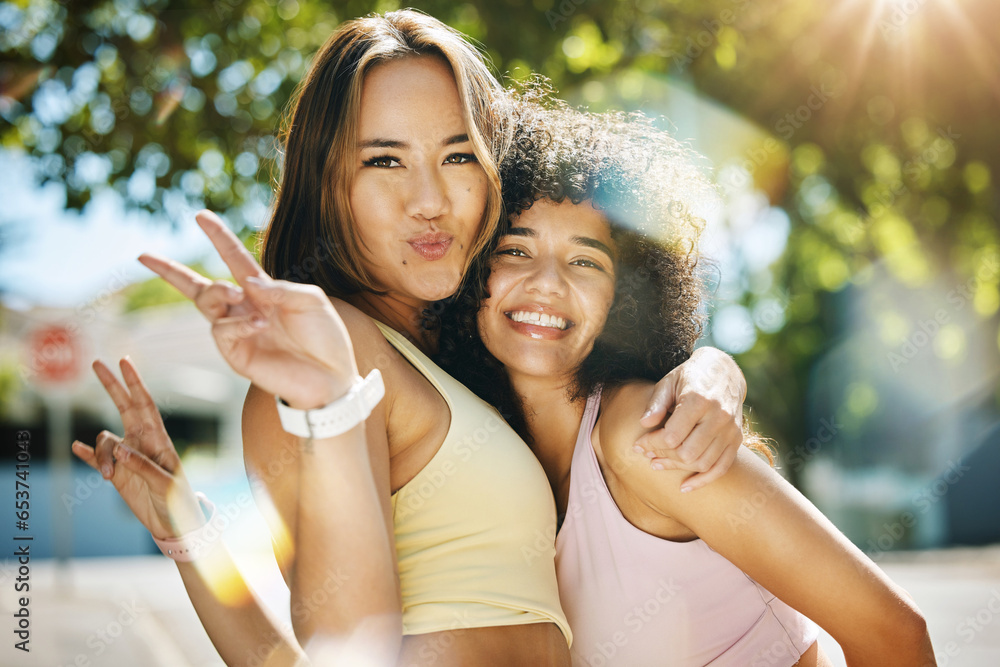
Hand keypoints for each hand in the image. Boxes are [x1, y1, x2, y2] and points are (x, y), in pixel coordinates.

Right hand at [71, 358, 205, 539]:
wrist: (174, 524)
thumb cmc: (179, 502)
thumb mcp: (166, 484)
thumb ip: (144, 466)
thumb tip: (120, 449)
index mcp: (158, 439)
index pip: (145, 404)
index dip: (135, 383)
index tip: (124, 361)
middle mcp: (141, 442)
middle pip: (123, 406)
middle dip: (111, 385)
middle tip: (96, 363)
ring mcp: (127, 456)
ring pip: (105, 441)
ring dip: (101, 456)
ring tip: (109, 477)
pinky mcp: (116, 473)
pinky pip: (97, 458)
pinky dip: (87, 454)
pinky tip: (76, 448)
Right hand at [138, 210, 356, 408]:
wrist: (332, 376)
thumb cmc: (325, 337)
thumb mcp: (311, 301)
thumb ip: (281, 288)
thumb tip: (244, 282)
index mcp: (263, 291)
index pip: (234, 258)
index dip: (218, 237)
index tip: (200, 215)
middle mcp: (245, 309)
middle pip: (199, 287)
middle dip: (170, 271)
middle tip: (146, 257)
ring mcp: (238, 332)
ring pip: (207, 304)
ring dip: (218, 293)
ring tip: (237, 294)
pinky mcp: (236, 355)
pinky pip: (222, 331)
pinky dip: (237, 323)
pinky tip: (258, 324)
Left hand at [634, 347, 745, 491]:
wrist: (724, 372)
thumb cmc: (690, 377)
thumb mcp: (669, 382)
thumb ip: (656, 403)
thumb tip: (644, 424)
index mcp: (699, 400)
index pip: (672, 436)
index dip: (652, 444)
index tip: (638, 444)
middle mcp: (719, 416)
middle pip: (687, 453)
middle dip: (663, 457)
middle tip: (647, 456)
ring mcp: (730, 430)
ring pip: (703, 463)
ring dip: (678, 469)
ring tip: (658, 464)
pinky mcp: (737, 439)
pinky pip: (721, 467)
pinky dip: (703, 480)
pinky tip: (685, 487)